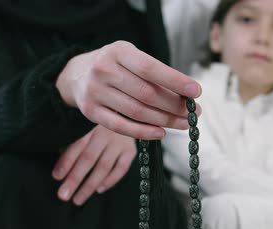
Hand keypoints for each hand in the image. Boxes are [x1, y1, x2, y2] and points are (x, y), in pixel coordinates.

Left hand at [52, 125, 135, 205]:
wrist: (127, 113)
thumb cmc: (97, 123)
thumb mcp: (84, 124)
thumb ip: (73, 141)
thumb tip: (61, 165)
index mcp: (89, 125)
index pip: (76, 146)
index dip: (65, 162)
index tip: (56, 177)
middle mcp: (105, 133)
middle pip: (88, 159)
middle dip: (74, 179)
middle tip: (64, 195)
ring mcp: (119, 142)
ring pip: (103, 166)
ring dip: (90, 185)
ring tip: (78, 199)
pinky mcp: (131, 150)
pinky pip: (121, 169)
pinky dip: (110, 180)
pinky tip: (99, 189)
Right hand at [56, 40, 201, 139]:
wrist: (76, 75)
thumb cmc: (116, 66)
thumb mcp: (132, 58)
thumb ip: (156, 74)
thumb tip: (188, 95)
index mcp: (118, 52)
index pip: (151, 68)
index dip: (175, 81)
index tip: (196, 91)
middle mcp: (104, 70)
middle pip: (147, 93)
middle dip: (175, 105)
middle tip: (194, 112)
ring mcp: (95, 92)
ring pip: (137, 112)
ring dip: (165, 120)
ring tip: (184, 123)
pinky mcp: (91, 112)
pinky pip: (121, 126)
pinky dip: (144, 132)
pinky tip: (162, 133)